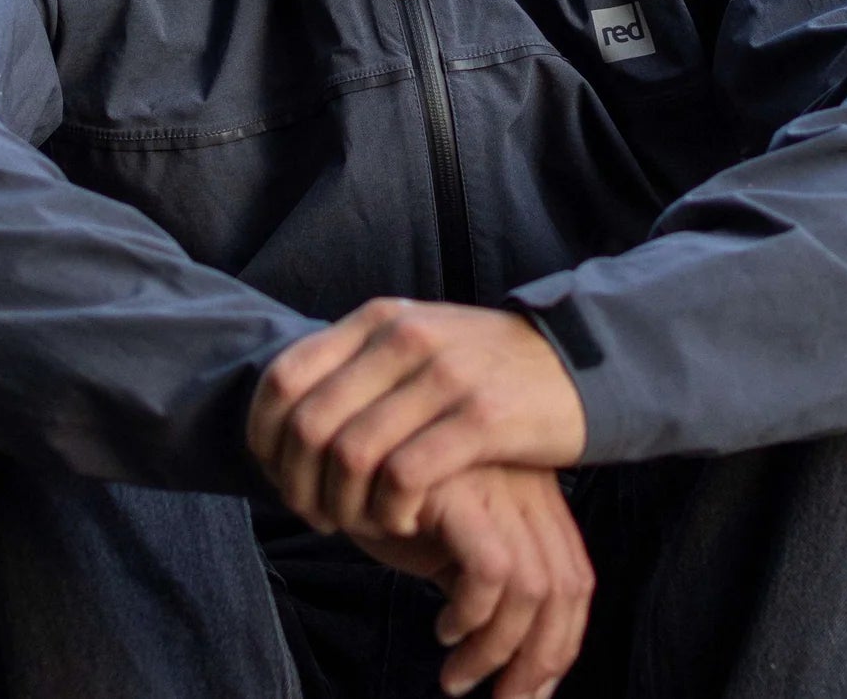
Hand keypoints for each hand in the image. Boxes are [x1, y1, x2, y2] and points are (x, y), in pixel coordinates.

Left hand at [247, 297, 585, 538]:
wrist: (582, 365)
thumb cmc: (488, 368)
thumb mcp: (420, 342)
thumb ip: (361, 363)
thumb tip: (289, 408)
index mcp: (380, 320)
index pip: (285, 376)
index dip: (265, 436)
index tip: (275, 475)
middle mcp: (404, 339)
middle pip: (310, 424)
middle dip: (300, 484)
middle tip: (316, 517)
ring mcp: (443, 377)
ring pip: (351, 455)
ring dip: (344, 506)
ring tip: (360, 526)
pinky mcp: (481, 419)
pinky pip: (406, 475)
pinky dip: (392, 511)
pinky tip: (405, 523)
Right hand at [349, 463, 592, 698]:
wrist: (331, 444)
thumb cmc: (386, 498)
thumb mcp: (448, 540)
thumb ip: (483, 577)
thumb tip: (516, 654)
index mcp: (534, 495)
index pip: (575, 579)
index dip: (561, 644)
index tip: (531, 690)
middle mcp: (525, 485)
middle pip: (565, 587)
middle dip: (539, 660)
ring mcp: (496, 482)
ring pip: (531, 587)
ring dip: (497, 650)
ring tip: (459, 679)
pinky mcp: (460, 487)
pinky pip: (490, 568)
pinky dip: (472, 615)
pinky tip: (444, 630)